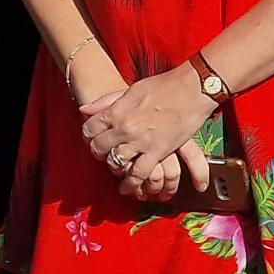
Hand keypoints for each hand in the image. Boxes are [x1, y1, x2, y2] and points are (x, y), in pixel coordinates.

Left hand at [81, 67, 217, 189]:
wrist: (191, 89)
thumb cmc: (162, 86)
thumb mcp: (130, 90)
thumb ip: (106, 102)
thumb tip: (83, 110)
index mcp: (116, 111)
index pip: (90, 128)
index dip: (88, 135)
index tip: (91, 138)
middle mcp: (124, 128)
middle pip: (100, 148)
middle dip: (98, 153)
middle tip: (101, 155)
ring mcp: (141, 141)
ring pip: (117, 163)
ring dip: (114, 168)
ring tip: (114, 170)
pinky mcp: (158, 152)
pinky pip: (140, 173)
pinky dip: (132, 182)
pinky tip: (128, 187)